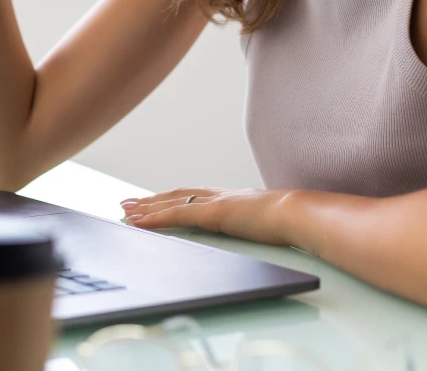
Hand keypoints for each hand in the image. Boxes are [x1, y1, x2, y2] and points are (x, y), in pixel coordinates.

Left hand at [120, 188, 296, 246]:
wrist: (301, 214)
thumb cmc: (293, 221)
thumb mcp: (269, 222)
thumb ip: (258, 223)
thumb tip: (262, 229)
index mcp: (232, 199)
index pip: (195, 196)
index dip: (173, 198)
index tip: (156, 199)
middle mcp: (219, 196)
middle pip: (176, 196)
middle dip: (151, 200)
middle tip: (128, 202)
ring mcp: (214, 204)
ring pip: (170, 203)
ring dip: (145, 208)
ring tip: (125, 210)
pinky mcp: (212, 214)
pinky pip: (175, 216)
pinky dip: (153, 219)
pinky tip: (137, 222)